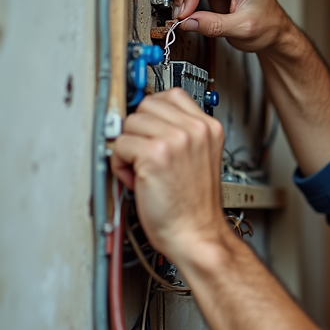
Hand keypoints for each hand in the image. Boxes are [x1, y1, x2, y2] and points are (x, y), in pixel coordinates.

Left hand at [110, 88, 228, 270]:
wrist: (196, 234)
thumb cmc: (193, 205)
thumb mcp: (200, 158)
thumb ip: (182, 134)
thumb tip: (147, 119)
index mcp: (209, 128)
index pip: (171, 95)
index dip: (154, 114)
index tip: (149, 128)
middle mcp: (195, 129)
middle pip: (146, 104)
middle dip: (139, 130)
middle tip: (147, 156)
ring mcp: (176, 139)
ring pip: (129, 123)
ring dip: (128, 148)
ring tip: (144, 170)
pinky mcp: (155, 154)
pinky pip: (119, 145)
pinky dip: (120, 165)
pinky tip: (138, 180)